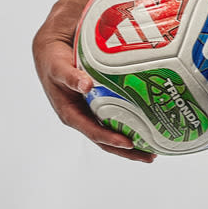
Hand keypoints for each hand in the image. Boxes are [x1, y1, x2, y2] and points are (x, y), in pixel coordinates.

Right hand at [32, 25, 155, 162]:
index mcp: (71, 115)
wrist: (52, 51)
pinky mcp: (99, 105)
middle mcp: (83, 118)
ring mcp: (91, 113)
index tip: (129, 144)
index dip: (111, 140)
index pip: (93, 133)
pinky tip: (149, 124)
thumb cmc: (53, 62)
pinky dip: (132, 123)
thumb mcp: (58, 68)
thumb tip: (86, 85)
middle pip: (107, 141)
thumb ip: (71, 77)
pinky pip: (117, 117)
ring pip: (113, 132)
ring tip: (155, 149)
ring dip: (133, 142)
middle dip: (128, 151)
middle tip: (150, 157)